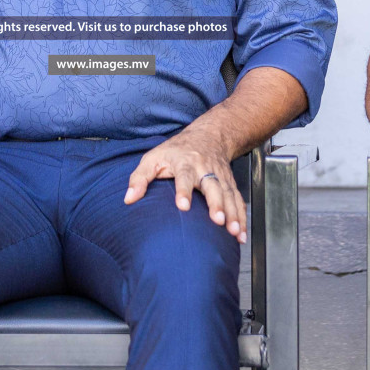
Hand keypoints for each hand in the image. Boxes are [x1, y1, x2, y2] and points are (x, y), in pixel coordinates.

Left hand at [124, 130, 246, 243]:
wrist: (209, 135)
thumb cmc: (175, 150)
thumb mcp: (153, 157)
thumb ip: (140, 178)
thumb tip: (128, 199)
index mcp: (184, 162)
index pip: (184, 176)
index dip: (184, 191)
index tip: (182, 206)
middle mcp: (205, 169)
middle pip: (212, 186)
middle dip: (216, 203)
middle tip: (218, 220)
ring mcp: (219, 176)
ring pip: (228, 194)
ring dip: (233, 213)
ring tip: (234, 231)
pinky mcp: (229, 183)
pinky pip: (237, 200)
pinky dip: (241, 217)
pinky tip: (241, 234)